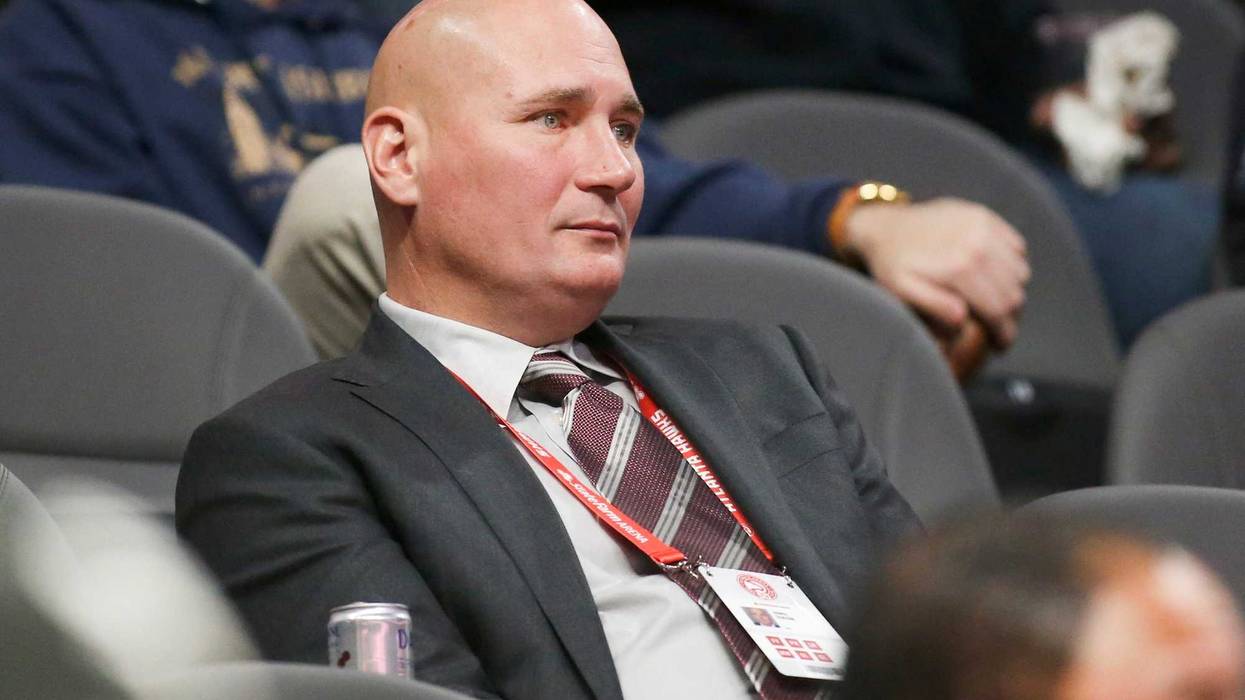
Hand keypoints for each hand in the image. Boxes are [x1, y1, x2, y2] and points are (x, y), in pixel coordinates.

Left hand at [841, 197, 1029, 350]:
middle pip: (1014, 292)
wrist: (884, 226)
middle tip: (1000, 330)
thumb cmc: (892, 265)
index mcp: (960, 267)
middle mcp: (979, 243)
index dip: (1004, 333)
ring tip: (997, 305)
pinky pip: (1017, 247)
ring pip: (1021, 271)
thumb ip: (934, 306)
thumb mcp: (902, 291)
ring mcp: (984, 226)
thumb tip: (963, 318)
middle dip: (1011, 317)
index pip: (999, 309)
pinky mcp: (985, 216)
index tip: (1001, 346)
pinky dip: (1014, 264)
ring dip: (1013, 292)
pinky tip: (996, 277)